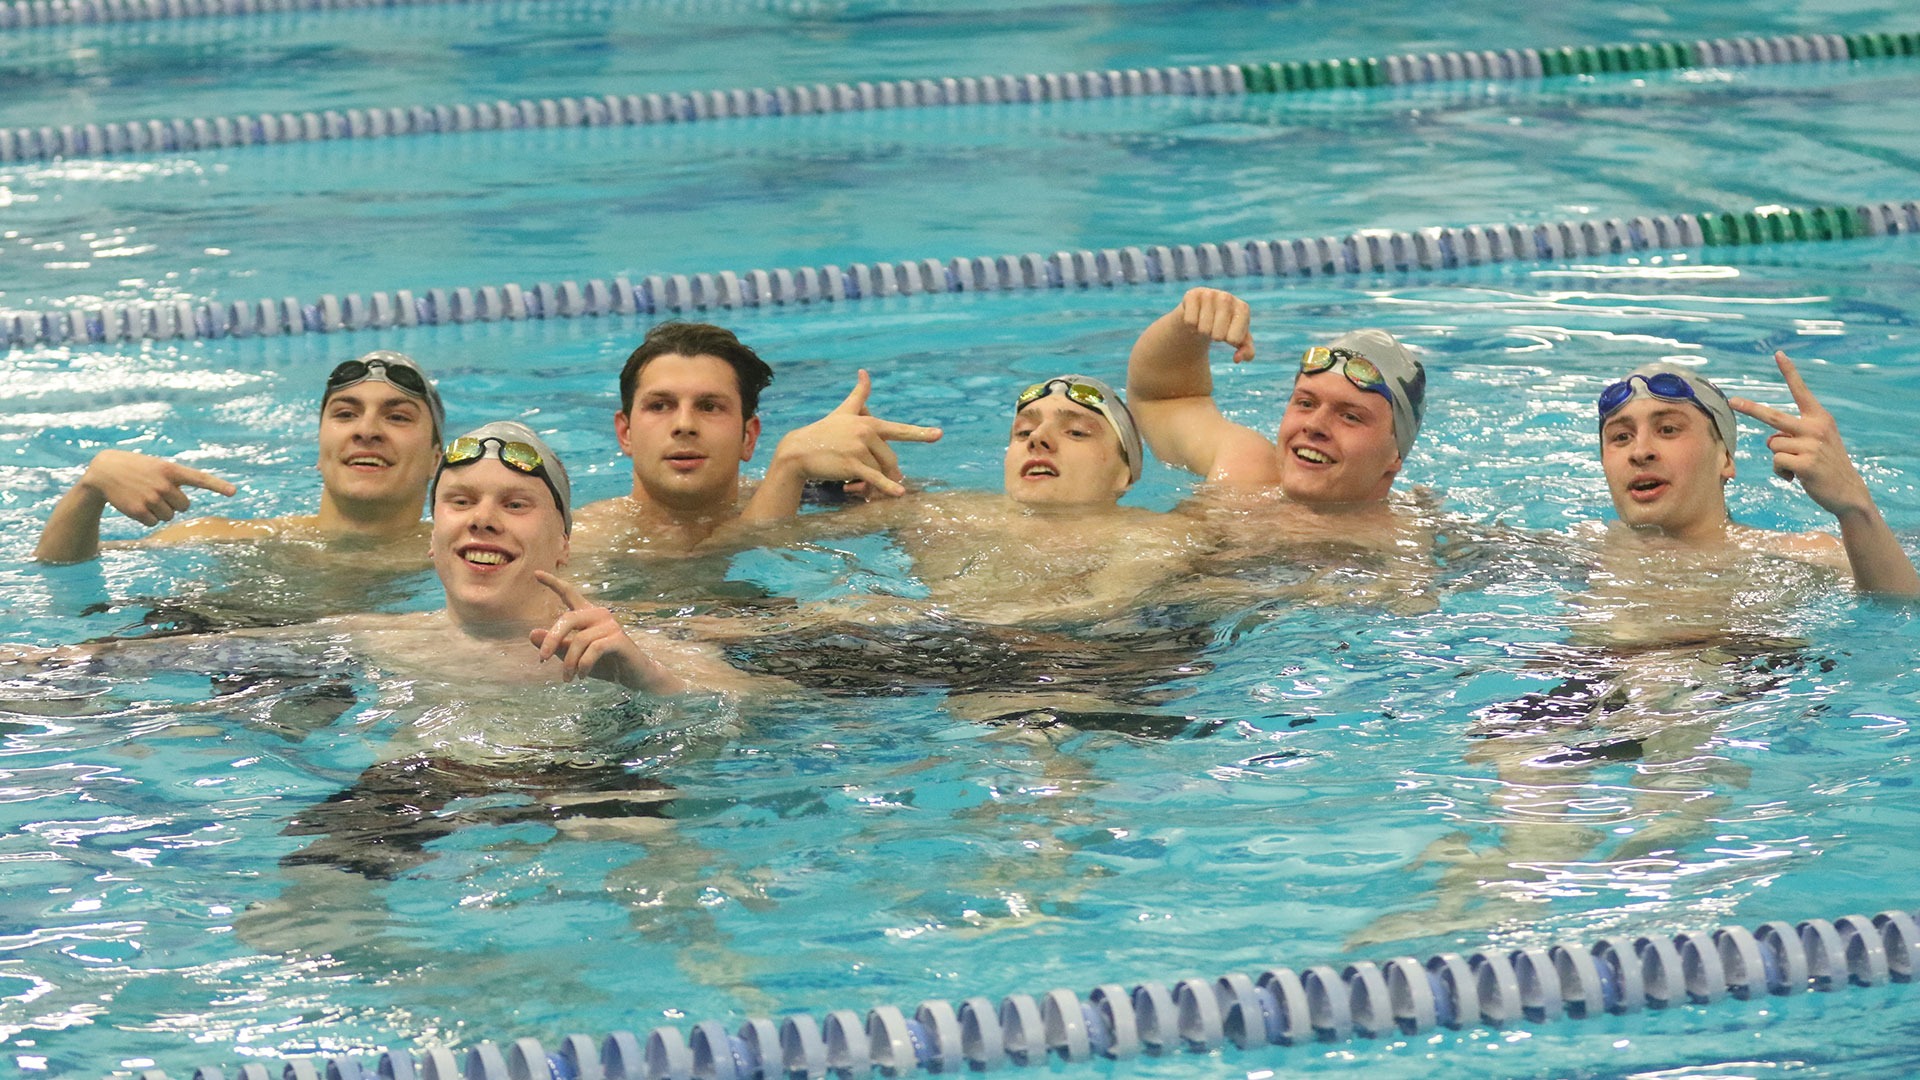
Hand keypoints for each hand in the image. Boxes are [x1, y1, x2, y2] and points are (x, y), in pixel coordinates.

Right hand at [82, 449, 236, 525]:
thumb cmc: (138, 468)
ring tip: (145, 496)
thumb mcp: (158, 467)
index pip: (200, 479)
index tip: (234, 492)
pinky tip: (136, 505)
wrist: (104, 471)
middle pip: (185, 506)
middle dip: (174, 503)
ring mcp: (152, 498)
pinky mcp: (139, 511)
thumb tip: (185, 504)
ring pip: (170, 516)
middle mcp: (164, 484)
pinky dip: (148, 518)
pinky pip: (155, 523)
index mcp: (171, 470)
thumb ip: (176, 480)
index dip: (218, 486)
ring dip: (160, 510)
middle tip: (157, 492)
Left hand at [529, 571, 684, 692]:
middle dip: (552, 639)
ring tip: (567, 678)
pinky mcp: (618, 639)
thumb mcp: (574, 655)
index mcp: (588, 614)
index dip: (553, 583)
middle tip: (542, 659)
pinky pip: (593, 650)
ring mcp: (610, 625)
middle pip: (568, 619)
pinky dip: (583, 665)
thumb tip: (532, 634)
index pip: (569, 594)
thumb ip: (555, 645)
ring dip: (569, 662)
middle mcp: (599, 615)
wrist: (634, 675)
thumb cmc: (604, 663)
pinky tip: (582, 675)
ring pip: (579, 640)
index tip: (536, 573)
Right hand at [768, 369, 941, 496]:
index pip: (899, 430)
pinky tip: (899, 493)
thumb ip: (859, 394)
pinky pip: (874, 478)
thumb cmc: (824, 431)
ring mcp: (859, 449)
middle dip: (885, 472)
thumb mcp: (844, 411)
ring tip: (857, 484)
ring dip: (874, 482)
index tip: (939, 435)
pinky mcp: (852, 465)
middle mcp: (866, 433)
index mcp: (869, 422)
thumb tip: (864, 371)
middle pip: (890, 459)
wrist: (799, 450)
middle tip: (867, 477)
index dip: (920, 433)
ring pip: (881, 471)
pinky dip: (887, 487)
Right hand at [1174, 288, 1254, 362]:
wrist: (1204, 311)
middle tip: (1215, 327)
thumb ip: (1247, 352)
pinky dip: (1191, 325)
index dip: (1229, 340)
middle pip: (1218, 335)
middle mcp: (1227, 298)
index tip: (1229, 332)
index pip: (1234, 340)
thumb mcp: (1239, 340)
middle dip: (1214, 336)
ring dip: (1202, 331)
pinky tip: (1196, 318)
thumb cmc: (1225, 327)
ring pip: (1203, 328)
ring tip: (1205, 322)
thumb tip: (1237, 359)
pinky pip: (1190, 321)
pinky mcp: (1193, 294)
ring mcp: (1209, 294)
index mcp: (1243, 309)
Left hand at [1728, 351, 1874, 518]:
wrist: (1848, 491)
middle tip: (1732, 401)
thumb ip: (1793, 435)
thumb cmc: (1826, 465)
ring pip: (1773, 445)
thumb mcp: (1815, 443)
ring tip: (1798, 467)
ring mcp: (1812, 445)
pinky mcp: (1807, 463)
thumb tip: (1772, 440)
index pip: (1801, 391)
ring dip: (1778, 459)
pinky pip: (1777, 462)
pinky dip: (1781, 472)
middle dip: (1750, 409)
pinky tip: (1797, 478)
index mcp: (1819, 418)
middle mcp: (1816, 427)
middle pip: (1773, 416)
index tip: (1778, 354)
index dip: (1789, 372)